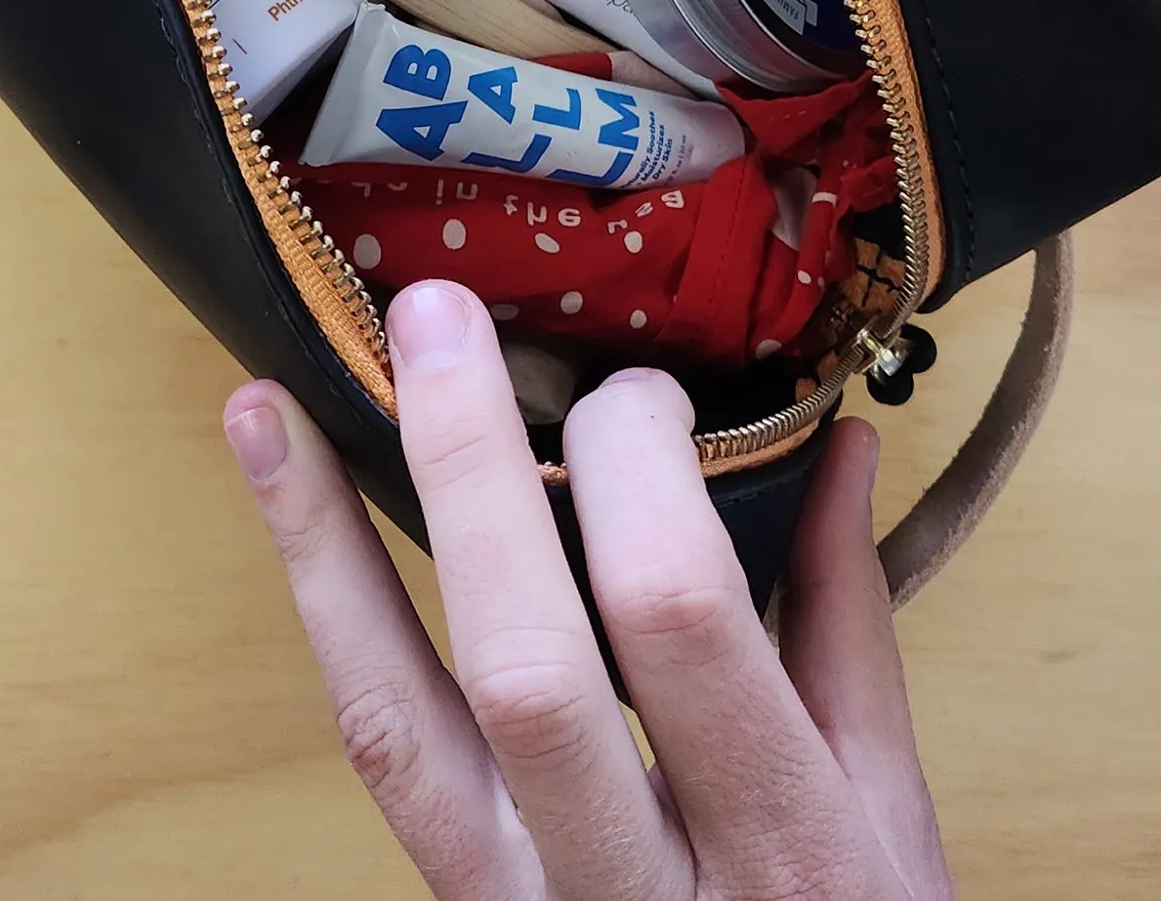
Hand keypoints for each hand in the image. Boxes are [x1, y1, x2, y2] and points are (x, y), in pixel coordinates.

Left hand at [226, 282, 949, 900]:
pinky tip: (286, 510)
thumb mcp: (894, 816)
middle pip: (524, 664)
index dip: (640, 473)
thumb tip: (831, 436)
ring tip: (266, 405)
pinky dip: (326, 616)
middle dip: (471, 472)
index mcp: (783, 842)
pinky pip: (377, 756)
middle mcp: (634, 888)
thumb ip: (846, 621)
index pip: (678, 621)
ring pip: (397, 726)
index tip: (638, 391)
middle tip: (435, 316)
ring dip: (323, 549)